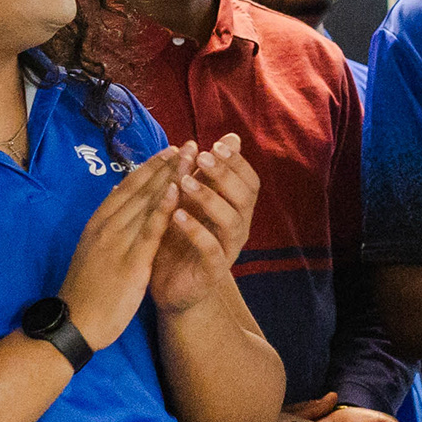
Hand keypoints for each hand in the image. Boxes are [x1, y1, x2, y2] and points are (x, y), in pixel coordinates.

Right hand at [56, 147, 183, 349]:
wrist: (75, 322)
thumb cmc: (86, 291)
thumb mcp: (92, 251)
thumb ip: (106, 225)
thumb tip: (114, 197)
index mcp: (98, 222)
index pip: (127, 187)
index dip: (150, 167)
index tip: (170, 151)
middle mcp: (107, 225)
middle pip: (140, 188)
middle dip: (165, 165)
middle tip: (188, 144)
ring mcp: (117, 241)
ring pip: (146, 202)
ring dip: (170, 177)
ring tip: (189, 157)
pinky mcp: (130, 261)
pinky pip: (149, 230)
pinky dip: (163, 208)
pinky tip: (177, 190)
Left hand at [149, 134, 256, 313]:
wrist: (171, 286)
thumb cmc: (181, 238)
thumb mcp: (192, 200)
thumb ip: (207, 173)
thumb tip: (228, 136)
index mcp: (236, 209)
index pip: (249, 181)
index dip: (237, 162)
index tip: (216, 144)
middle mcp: (238, 228)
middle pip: (245, 197)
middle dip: (224, 174)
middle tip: (202, 157)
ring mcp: (228, 250)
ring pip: (231, 221)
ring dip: (209, 198)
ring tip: (184, 182)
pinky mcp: (213, 271)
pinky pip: (211, 249)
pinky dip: (195, 230)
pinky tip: (177, 215)